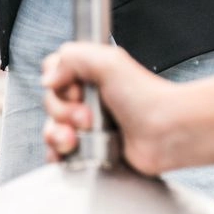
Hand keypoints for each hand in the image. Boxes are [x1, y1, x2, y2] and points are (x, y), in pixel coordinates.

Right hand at [40, 42, 185, 175]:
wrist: (166, 133)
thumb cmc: (147, 98)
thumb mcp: (109, 61)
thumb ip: (72, 57)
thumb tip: (48, 78)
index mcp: (89, 75)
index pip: (53, 74)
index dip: (59, 84)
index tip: (77, 90)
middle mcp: (87, 99)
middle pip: (50, 104)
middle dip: (63, 113)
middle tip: (88, 117)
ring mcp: (87, 127)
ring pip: (51, 130)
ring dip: (59, 135)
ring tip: (79, 138)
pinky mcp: (89, 150)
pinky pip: (59, 155)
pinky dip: (59, 155)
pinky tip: (74, 151)